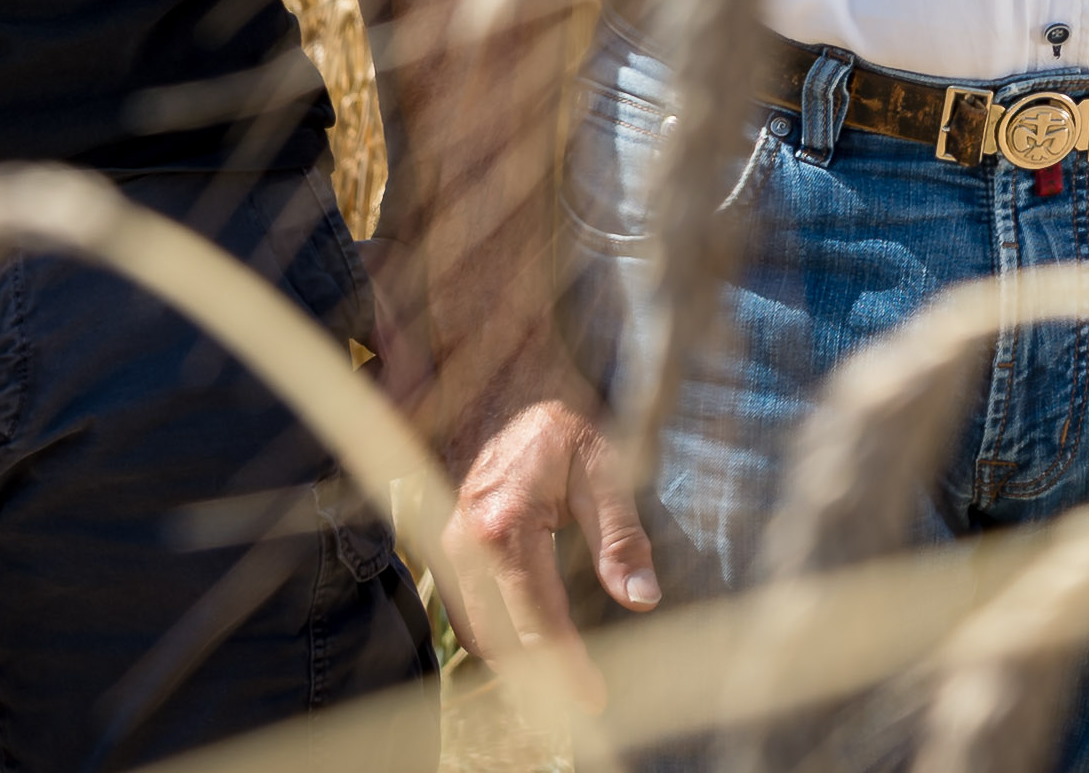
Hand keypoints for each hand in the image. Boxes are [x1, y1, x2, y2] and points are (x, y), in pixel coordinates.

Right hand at [431, 388, 660, 707]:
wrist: (514, 389)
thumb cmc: (566, 428)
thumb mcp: (607, 470)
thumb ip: (622, 537)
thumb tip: (641, 599)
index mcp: (506, 526)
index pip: (537, 619)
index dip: (566, 666)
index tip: (593, 697)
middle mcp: (468, 544)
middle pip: (500, 638)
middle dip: (541, 678)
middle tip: (581, 699)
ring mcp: (450, 547)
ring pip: (476, 633)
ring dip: (515, 665)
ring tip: (561, 682)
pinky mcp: (447, 548)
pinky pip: (465, 612)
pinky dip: (494, 639)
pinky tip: (528, 651)